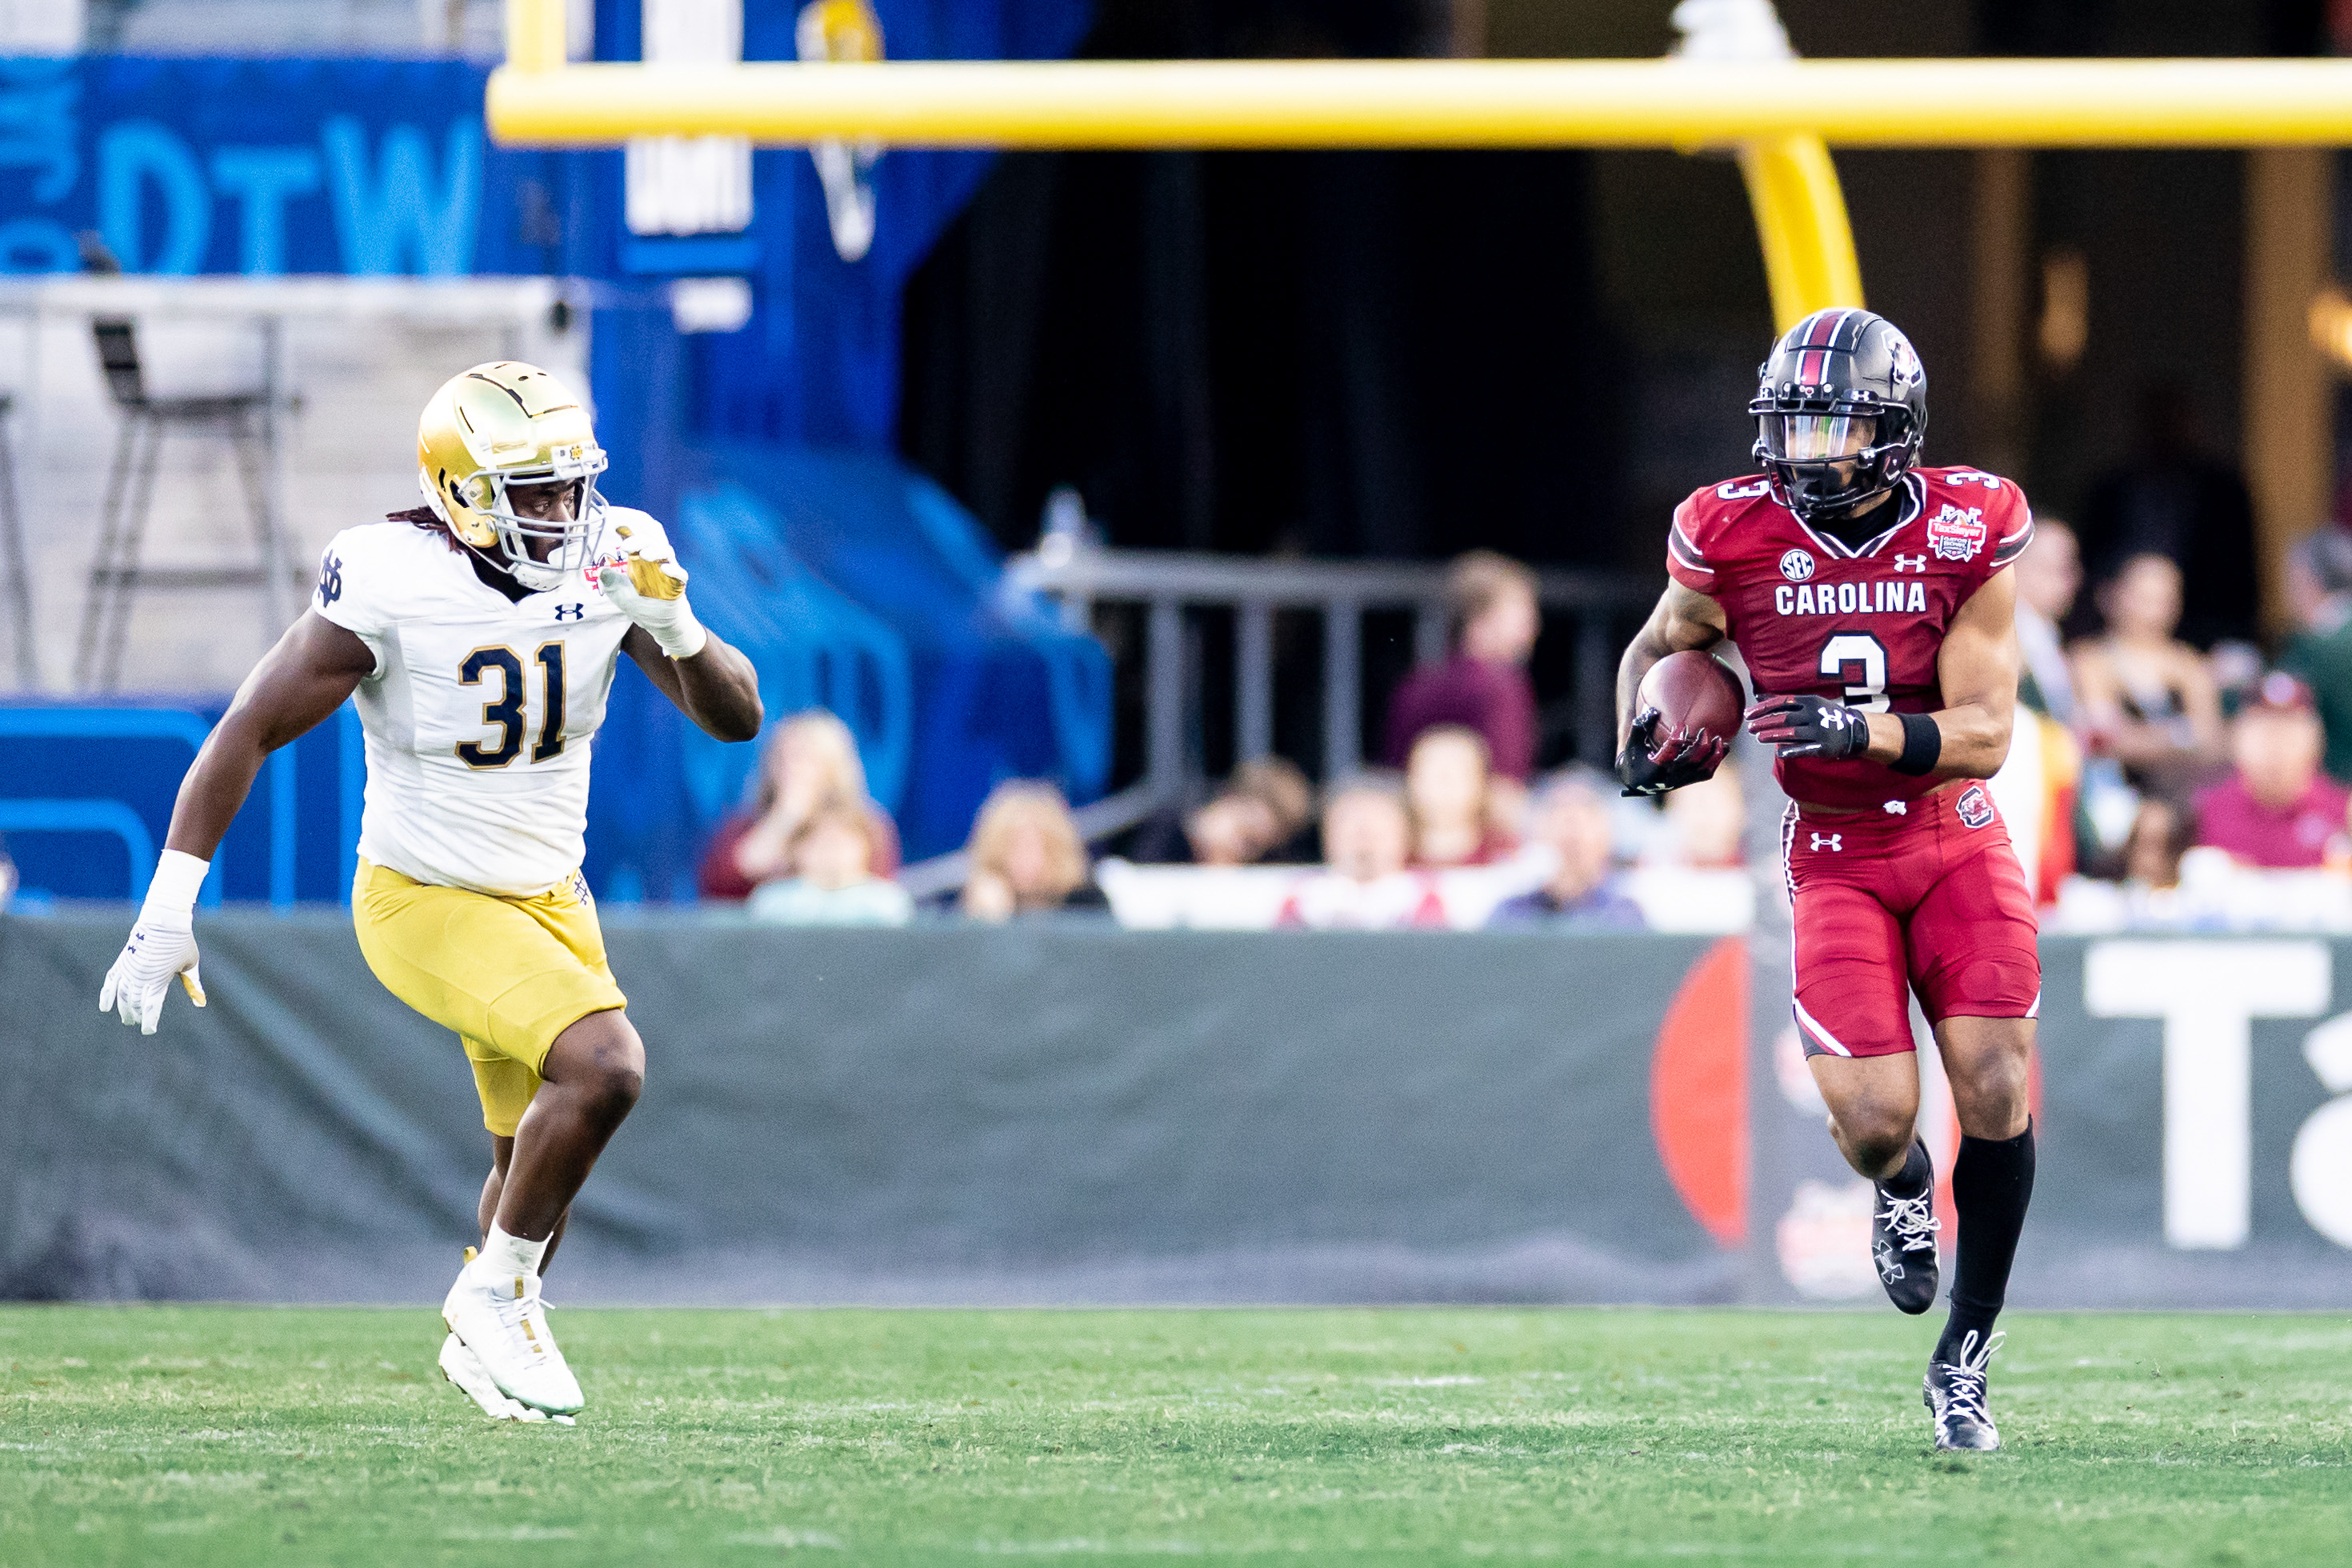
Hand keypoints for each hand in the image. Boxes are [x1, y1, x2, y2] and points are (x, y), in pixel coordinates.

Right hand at [98, 905, 205, 1034]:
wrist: (163, 920)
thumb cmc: (181, 942)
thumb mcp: (191, 963)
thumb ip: (193, 984)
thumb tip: (201, 1003)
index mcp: (159, 979)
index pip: (151, 1007)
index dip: (149, 1021)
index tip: (149, 1030)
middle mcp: (141, 976)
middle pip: (135, 1003)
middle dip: (136, 1015)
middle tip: (138, 1022)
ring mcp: (129, 969)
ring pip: (122, 995)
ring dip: (123, 1009)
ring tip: (127, 1018)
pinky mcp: (122, 962)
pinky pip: (110, 981)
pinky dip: (106, 995)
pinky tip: (105, 1007)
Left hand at [597, 516, 707, 658]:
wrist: (660, 625)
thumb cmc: (641, 607)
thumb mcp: (620, 595)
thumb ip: (611, 582)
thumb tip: (602, 570)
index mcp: (639, 560)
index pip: (635, 540)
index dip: (628, 530)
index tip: (616, 525)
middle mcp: (654, 561)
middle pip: (651, 541)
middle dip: (639, 540)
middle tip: (625, 546)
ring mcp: (668, 571)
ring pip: (666, 552)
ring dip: (655, 550)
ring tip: (644, 555)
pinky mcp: (678, 585)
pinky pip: (680, 574)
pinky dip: (673, 570)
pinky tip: (664, 570)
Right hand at [1617, 706, 1729, 796]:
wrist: (1636, 781)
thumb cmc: (1633, 758)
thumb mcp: (1633, 743)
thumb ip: (1641, 726)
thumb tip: (1654, 710)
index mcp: (1654, 768)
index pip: (1670, 751)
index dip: (1677, 736)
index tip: (1681, 724)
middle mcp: (1669, 777)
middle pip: (1691, 761)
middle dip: (1701, 744)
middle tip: (1705, 730)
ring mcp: (1680, 781)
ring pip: (1703, 769)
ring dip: (1714, 754)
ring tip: (1720, 739)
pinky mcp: (1687, 781)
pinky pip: (1706, 773)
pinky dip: (1716, 761)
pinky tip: (1722, 747)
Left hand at [1745, 693, 1872, 759]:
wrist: (1853, 731)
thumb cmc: (1825, 715)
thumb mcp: (1808, 703)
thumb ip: (1785, 702)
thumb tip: (1758, 697)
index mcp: (1809, 701)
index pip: (1781, 702)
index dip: (1763, 708)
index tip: (1748, 714)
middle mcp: (1814, 715)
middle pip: (1784, 718)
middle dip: (1764, 722)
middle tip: (1749, 727)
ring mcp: (1820, 731)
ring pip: (1792, 733)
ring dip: (1773, 735)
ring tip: (1759, 737)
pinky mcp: (1824, 747)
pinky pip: (1804, 749)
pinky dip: (1790, 751)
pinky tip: (1778, 753)